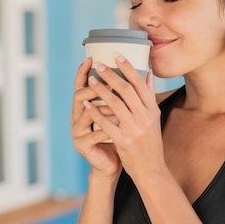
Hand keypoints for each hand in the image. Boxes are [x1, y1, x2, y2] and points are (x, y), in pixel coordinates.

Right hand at [70, 58, 120, 178]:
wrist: (113, 164)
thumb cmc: (121, 136)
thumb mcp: (126, 113)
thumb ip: (130, 93)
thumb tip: (147, 72)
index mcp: (86, 105)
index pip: (80, 84)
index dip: (83, 71)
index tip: (91, 59)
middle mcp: (78, 116)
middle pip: (80, 95)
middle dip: (94, 86)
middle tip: (103, 76)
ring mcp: (77, 131)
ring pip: (85, 113)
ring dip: (100, 106)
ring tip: (112, 99)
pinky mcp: (81, 146)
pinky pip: (92, 134)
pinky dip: (104, 128)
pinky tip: (114, 124)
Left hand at [83, 56, 164, 180]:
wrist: (151, 170)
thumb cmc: (150, 142)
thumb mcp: (154, 118)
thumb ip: (149, 96)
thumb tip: (148, 73)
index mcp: (152, 109)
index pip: (140, 83)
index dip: (128, 68)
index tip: (117, 56)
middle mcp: (145, 117)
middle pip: (126, 90)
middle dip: (111, 75)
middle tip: (99, 65)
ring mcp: (134, 129)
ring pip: (115, 104)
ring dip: (100, 90)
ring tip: (90, 80)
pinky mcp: (124, 141)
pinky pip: (106, 123)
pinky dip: (95, 112)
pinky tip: (86, 104)